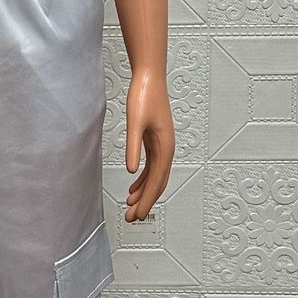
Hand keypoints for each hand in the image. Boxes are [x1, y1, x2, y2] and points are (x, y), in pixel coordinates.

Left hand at [122, 64, 174, 221]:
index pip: (156, 182)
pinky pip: (151, 167)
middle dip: (145, 202)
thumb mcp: (134, 123)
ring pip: (155, 177)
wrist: (150, 78)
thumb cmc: (144, 97)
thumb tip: (131, 172)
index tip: (137, 215)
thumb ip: (133, 147)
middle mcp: (167, 150)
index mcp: (165, 148)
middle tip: (132, 219)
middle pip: (158, 183)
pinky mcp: (155, 141)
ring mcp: (162, 146)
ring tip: (131, 207)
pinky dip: (143, 179)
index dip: (147, 201)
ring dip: (144, 193)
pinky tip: (133, 187)